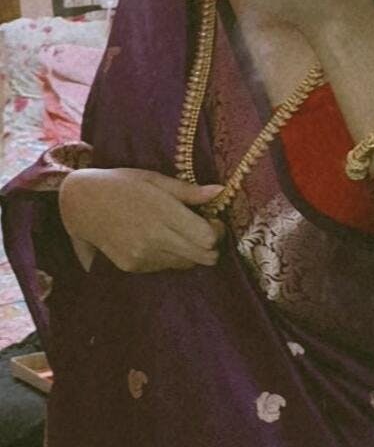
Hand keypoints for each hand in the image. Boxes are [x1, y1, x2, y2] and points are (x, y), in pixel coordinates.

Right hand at [59, 167, 225, 273]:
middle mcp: (154, 238)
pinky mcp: (132, 267)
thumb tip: (220, 191)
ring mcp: (142, 256)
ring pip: (187, 264)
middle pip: (204, 257)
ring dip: (190, 252)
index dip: (217, 231)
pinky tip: (155, 239)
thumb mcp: (153, 179)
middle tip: (202, 230)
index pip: (208, 238)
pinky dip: (169, 256)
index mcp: (163, 213)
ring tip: (175, 232)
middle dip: (211, 246)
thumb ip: (187, 191)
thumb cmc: (120, 184)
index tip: (212, 220)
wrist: (80, 204)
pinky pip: (165, 267)